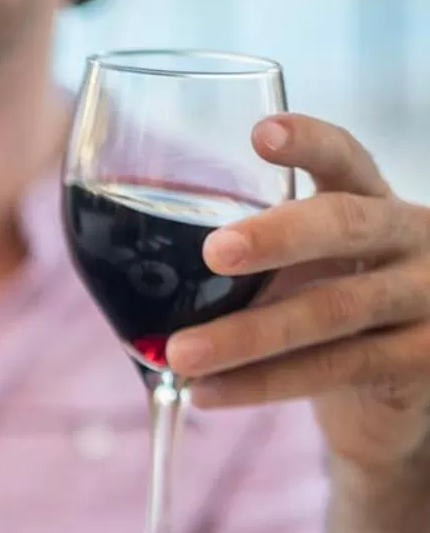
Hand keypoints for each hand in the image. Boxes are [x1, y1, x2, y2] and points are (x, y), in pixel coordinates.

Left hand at [166, 114, 429, 475]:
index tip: (261, 134)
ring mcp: (423, 299)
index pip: (346, 159)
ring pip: (332, 310)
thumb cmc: (328, 311)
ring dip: (248, 334)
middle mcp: (409, 239)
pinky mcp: (419, 359)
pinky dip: (261, 384)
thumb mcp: (302, 270)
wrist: (392, 397)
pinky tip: (207, 393)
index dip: (309, 143)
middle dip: (277, 237)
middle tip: (214, 251)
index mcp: (372, 201)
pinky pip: (333, 369)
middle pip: (346, 225)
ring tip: (180, 354)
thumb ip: (249, 259)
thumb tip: (131, 268)